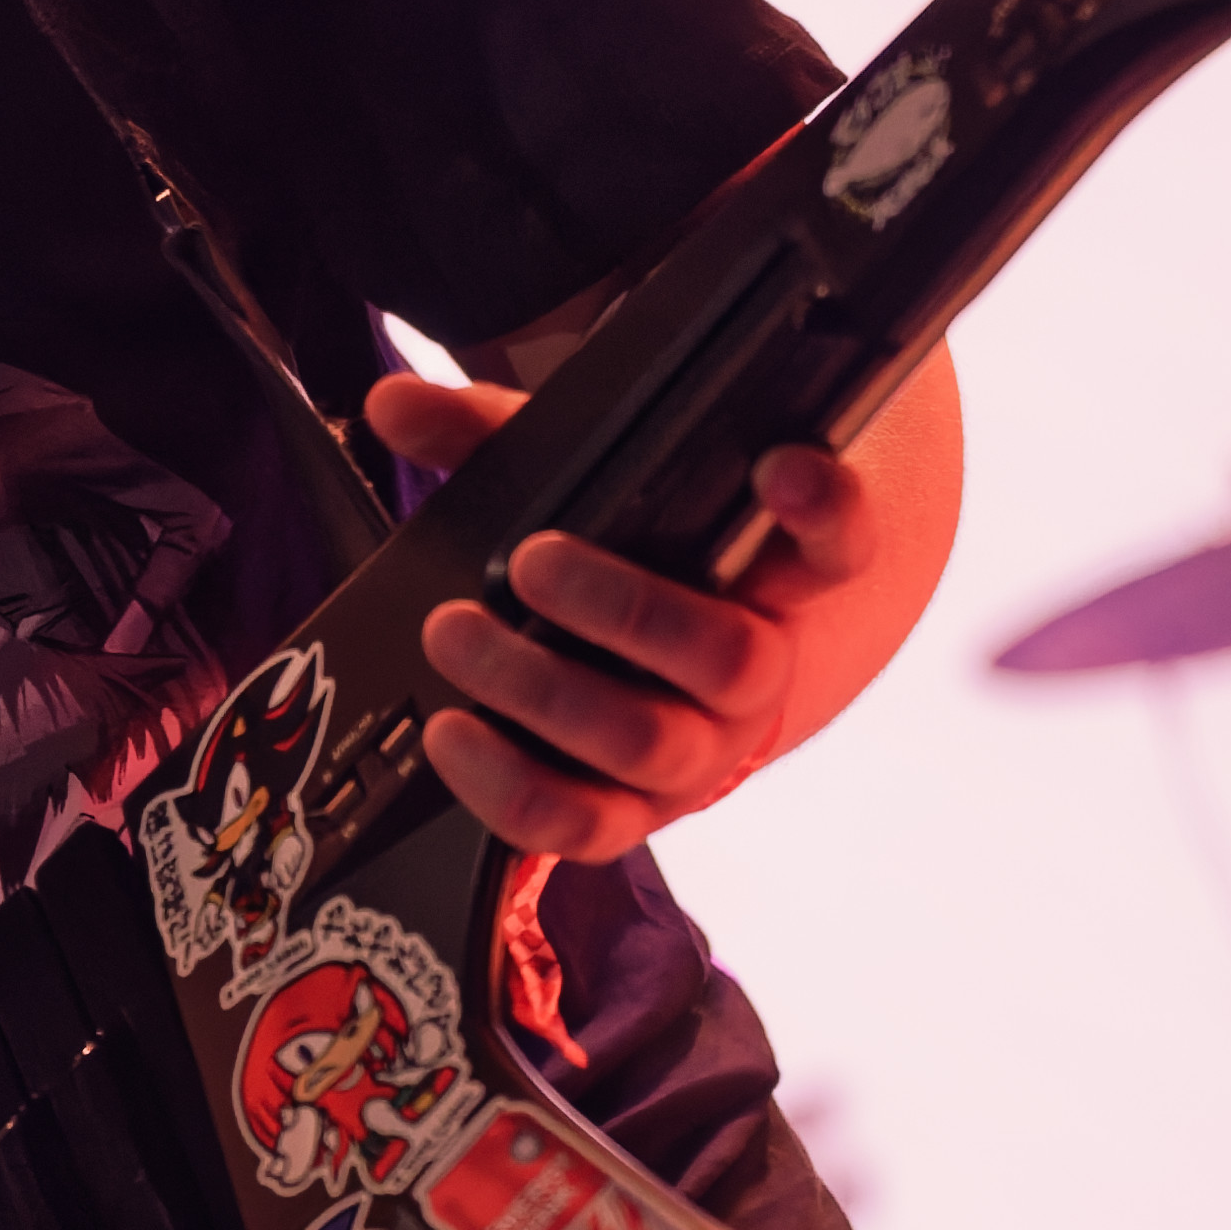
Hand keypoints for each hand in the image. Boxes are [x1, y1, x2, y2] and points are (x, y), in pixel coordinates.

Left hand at [364, 366, 884, 864]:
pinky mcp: (632, 817)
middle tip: (532, 563)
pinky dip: (508, 784)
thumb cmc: (616, 563)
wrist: (628, 678)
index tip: (779, 467)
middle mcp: (753, 674)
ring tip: (458, 635)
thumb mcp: (572, 485)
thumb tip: (395, 404)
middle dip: (624, 608)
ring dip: (542, 690)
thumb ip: (495, 438)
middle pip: (727, 657)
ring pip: (645, 742)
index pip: (835, 545)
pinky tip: (451, 734)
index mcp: (770, 580)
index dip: (823, 510)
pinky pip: (580, 826)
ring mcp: (697, 754)